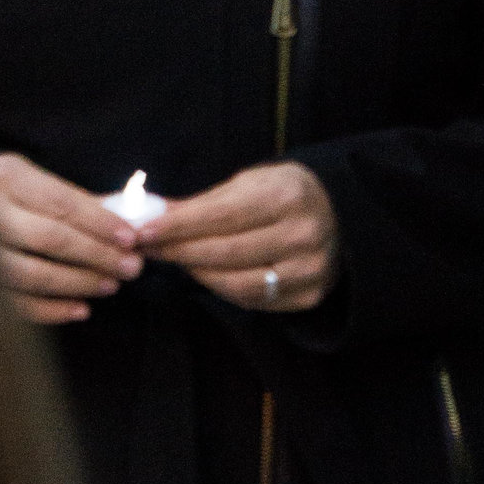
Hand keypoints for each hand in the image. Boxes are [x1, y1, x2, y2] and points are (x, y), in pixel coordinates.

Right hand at [0, 151, 150, 323]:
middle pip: (48, 239)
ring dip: (76, 283)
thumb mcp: (35, 179)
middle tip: (130, 267)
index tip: (131, 238)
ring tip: (110, 285)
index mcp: (7, 180)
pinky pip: (13, 304)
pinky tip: (80, 309)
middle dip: (95, 255)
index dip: (99, 222)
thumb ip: (77, 200)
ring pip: (30, 275)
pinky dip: (50, 311)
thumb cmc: (7, 191)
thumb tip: (128, 220)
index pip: (61, 202)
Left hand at [147, 162, 339, 311]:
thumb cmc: (283, 193)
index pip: (221, 216)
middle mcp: (302, 234)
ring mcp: (308, 269)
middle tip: (148, 248)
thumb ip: (204, 202)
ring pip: (236, 283)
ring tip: (176, 260)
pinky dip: (222, 288)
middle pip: (225, 252)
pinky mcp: (307, 296)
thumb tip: (151, 214)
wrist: (339, 215)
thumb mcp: (250, 183)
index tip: (144, 231)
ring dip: (197, 273)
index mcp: (286, 196)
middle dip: (180, 251)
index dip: (179, 226)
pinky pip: (253, 301)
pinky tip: (206, 274)